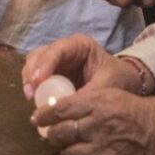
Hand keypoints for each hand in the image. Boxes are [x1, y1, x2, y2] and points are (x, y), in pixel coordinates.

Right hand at [22, 35, 139, 100]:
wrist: (125, 88)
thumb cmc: (119, 81)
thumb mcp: (107, 86)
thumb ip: (87, 95)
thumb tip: (64, 109)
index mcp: (79, 45)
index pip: (57, 49)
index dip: (45, 64)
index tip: (38, 82)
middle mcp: (63, 51)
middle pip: (39, 55)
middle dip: (32, 73)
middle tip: (31, 93)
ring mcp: (56, 64)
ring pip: (33, 66)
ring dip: (29, 81)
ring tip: (31, 98)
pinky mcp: (52, 77)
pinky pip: (36, 80)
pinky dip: (33, 89)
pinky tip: (34, 102)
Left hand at [33, 88, 154, 154]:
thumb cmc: (140, 112)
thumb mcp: (113, 96)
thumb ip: (87, 101)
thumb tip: (60, 108)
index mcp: (98, 104)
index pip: (61, 109)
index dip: (45, 115)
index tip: (38, 118)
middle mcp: (98, 126)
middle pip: (61, 134)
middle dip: (53, 136)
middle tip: (53, 137)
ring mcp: (105, 151)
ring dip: (66, 154)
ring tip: (70, 151)